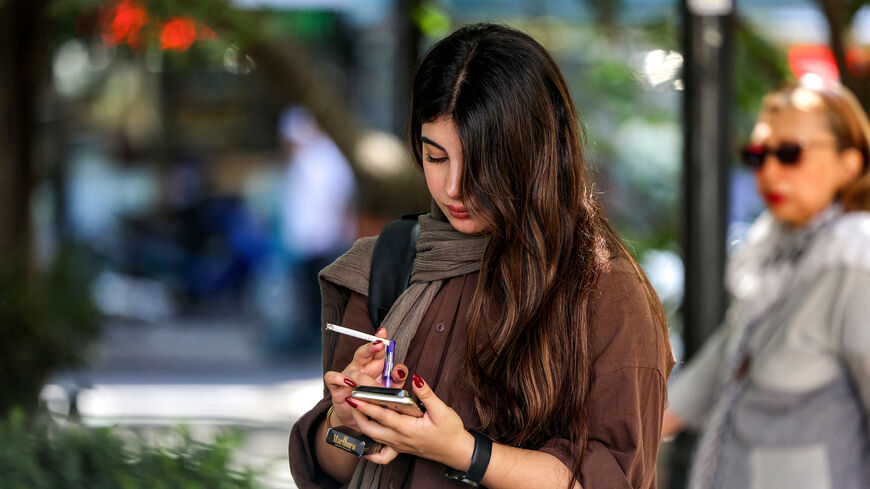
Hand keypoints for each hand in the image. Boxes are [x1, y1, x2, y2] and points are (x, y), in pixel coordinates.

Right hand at [323, 328, 408, 430]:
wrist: (359, 417)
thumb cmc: (375, 399)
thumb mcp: (391, 389)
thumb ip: (397, 379)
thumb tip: (399, 369)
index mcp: (374, 365)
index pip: (378, 350)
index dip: (381, 340)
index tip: (383, 332)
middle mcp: (360, 367)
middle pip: (363, 352)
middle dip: (371, 347)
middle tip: (379, 344)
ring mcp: (347, 375)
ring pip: (352, 369)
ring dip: (362, 377)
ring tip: (371, 385)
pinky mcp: (336, 386)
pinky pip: (332, 377)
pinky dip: (338, 378)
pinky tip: (347, 382)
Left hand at [349, 374, 473, 469]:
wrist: (456, 451)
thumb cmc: (450, 431)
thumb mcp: (442, 410)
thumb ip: (426, 394)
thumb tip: (416, 378)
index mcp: (408, 429)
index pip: (382, 416)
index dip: (366, 405)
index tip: (355, 395)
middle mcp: (399, 439)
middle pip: (370, 428)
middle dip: (358, 412)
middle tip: (350, 396)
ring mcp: (398, 445)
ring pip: (372, 437)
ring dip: (361, 423)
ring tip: (354, 407)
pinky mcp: (399, 448)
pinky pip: (380, 453)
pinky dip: (370, 449)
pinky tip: (365, 440)